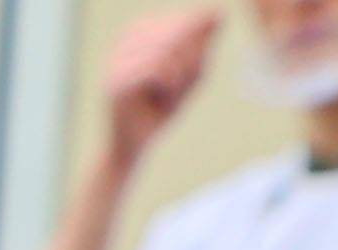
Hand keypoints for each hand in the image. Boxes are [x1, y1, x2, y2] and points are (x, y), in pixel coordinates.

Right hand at [103, 7, 216, 166]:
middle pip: (178, 33)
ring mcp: (119, 58)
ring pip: (169, 51)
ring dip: (179, 78)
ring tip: (168, 95)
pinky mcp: (118, 80)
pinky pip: (158, 69)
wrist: (134, 147)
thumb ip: (202, 43)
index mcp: (141, 30)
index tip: (184, 78)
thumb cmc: (160, 109)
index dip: (196, 52)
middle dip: (189, 64)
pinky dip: (169, 87)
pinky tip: (161, 99)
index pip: (185, 23)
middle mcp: (126, 39)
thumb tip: (219, 11)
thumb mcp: (190, 73)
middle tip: (178, 89)